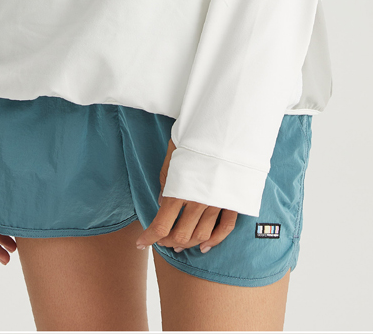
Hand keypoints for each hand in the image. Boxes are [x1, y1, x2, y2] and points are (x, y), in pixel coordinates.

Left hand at [136, 138, 237, 254]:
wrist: (223, 127)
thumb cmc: (194, 139)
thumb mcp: (172, 158)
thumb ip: (166, 184)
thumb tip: (162, 205)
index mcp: (181, 190)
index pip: (162, 225)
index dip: (149, 238)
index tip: (141, 243)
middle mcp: (199, 201)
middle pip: (181, 235)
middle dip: (167, 241)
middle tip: (161, 239)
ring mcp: (217, 202)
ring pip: (201, 235)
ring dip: (188, 243)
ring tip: (178, 243)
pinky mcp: (232, 200)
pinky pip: (225, 228)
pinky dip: (214, 240)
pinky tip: (205, 246)